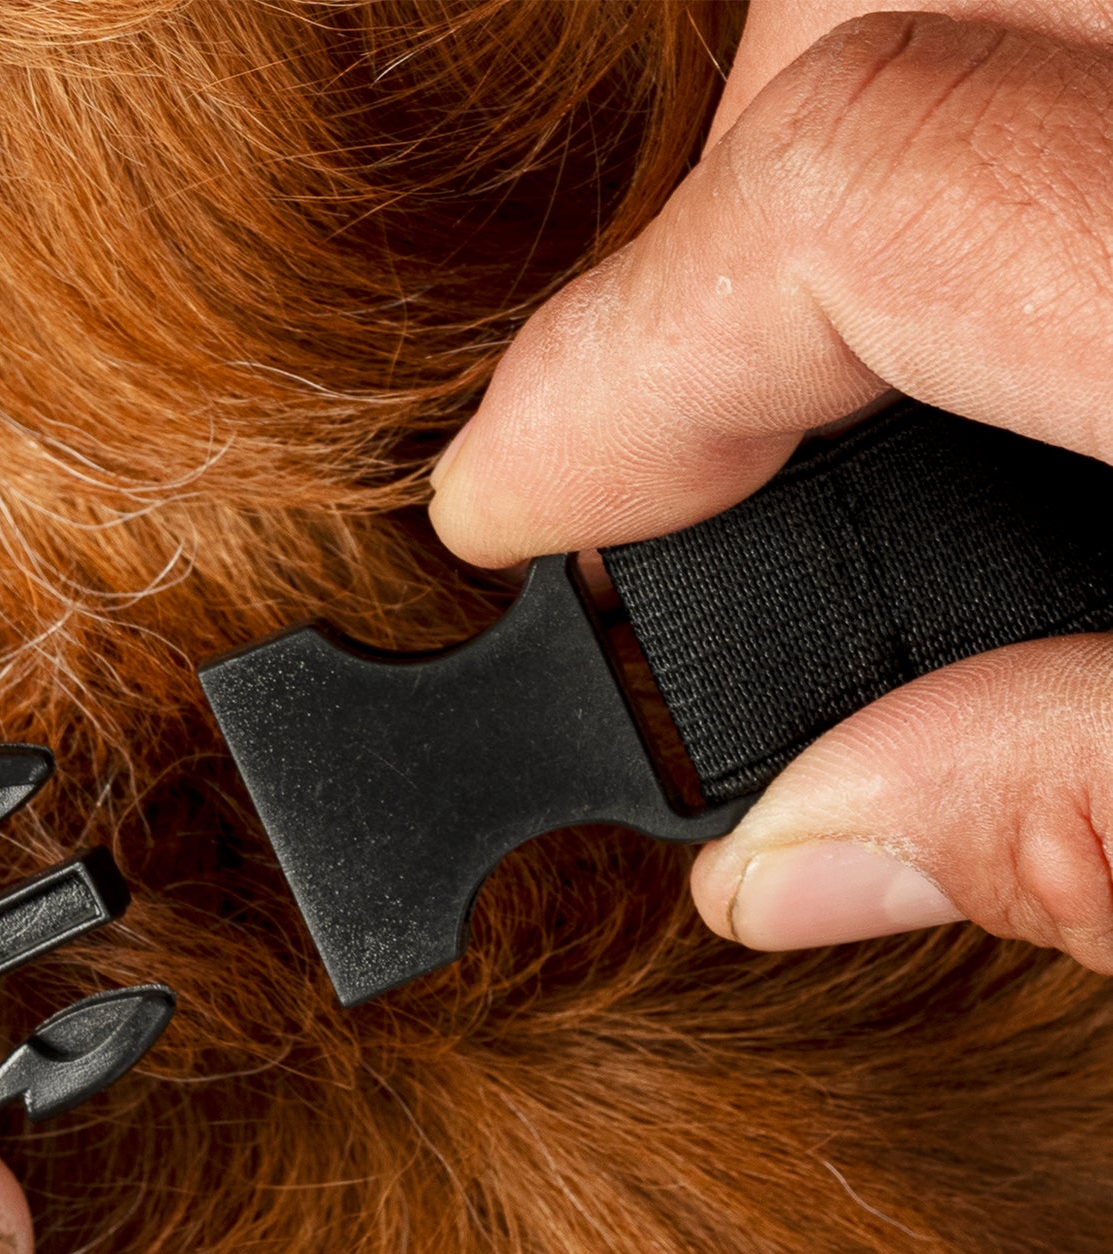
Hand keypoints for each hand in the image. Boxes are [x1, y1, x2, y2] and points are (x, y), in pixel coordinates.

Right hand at [428, 0, 1112, 967]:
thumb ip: (1085, 825)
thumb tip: (801, 856)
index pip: (865, 202)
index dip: (618, 368)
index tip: (511, 513)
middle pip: (901, 12)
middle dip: (730, 211)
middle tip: (674, 441)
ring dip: (864, 140)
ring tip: (827, 367)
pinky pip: (1098, 43)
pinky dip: (1003, 124)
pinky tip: (1009, 311)